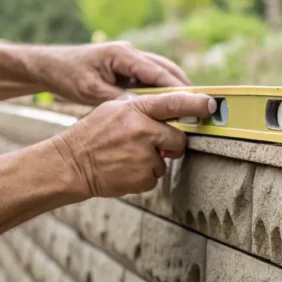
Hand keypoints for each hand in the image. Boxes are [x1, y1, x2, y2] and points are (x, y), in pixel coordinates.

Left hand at [31, 41, 192, 104]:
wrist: (50, 65)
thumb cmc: (68, 75)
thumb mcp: (91, 91)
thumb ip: (119, 99)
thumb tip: (144, 111)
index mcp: (123, 55)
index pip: (159, 72)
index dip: (179, 88)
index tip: (195, 102)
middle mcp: (131, 54)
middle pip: (167, 69)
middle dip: (185, 88)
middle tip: (201, 107)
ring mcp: (131, 60)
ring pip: (162, 73)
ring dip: (176, 89)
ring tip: (190, 109)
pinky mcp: (128, 68)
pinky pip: (152, 79)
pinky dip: (162, 91)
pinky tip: (168, 108)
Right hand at [50, 91, 215, 198]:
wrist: (70, 164)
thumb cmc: (93, 135)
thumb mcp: (114, 110)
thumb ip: (143, 109)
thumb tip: (173, 112)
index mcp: (134, 109)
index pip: (172, 103)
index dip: (195, 104)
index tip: (211, 105)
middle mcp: (141, 130)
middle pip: (178, 138)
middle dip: (170, 144)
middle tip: (148, 145)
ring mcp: (143, 155)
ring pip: (166, 160)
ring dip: (153, 161)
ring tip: (126, 157)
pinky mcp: (143, 178)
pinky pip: (156, 177)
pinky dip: (144, 176)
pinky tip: (124, 169)